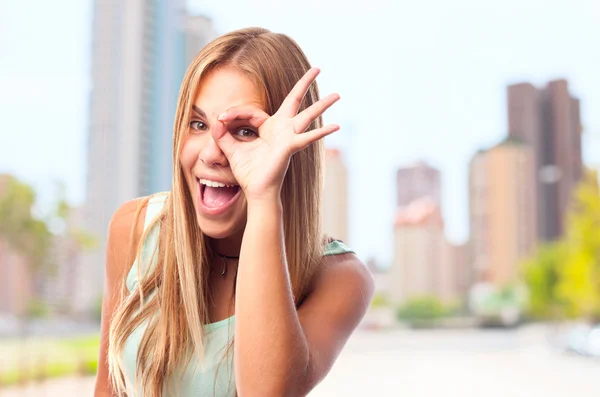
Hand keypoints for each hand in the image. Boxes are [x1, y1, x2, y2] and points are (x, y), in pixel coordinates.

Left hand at [212, 68, 339, 201]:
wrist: (256, 190)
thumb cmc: (248, 172)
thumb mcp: (231, 149)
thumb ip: (223, 134)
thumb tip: (216, 121)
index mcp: (270, 127)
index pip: (253, 111)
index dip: (235, 113)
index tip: (221, 119)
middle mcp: (283, 129)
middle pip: (295, 100)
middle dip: (305, 83)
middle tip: (317, 68)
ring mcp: (289, 137)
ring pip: (308, 116)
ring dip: (323, 105)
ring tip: (338, 95)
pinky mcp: (290, 147)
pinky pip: (307, 137)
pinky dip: (322, 133)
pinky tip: (336, 126)